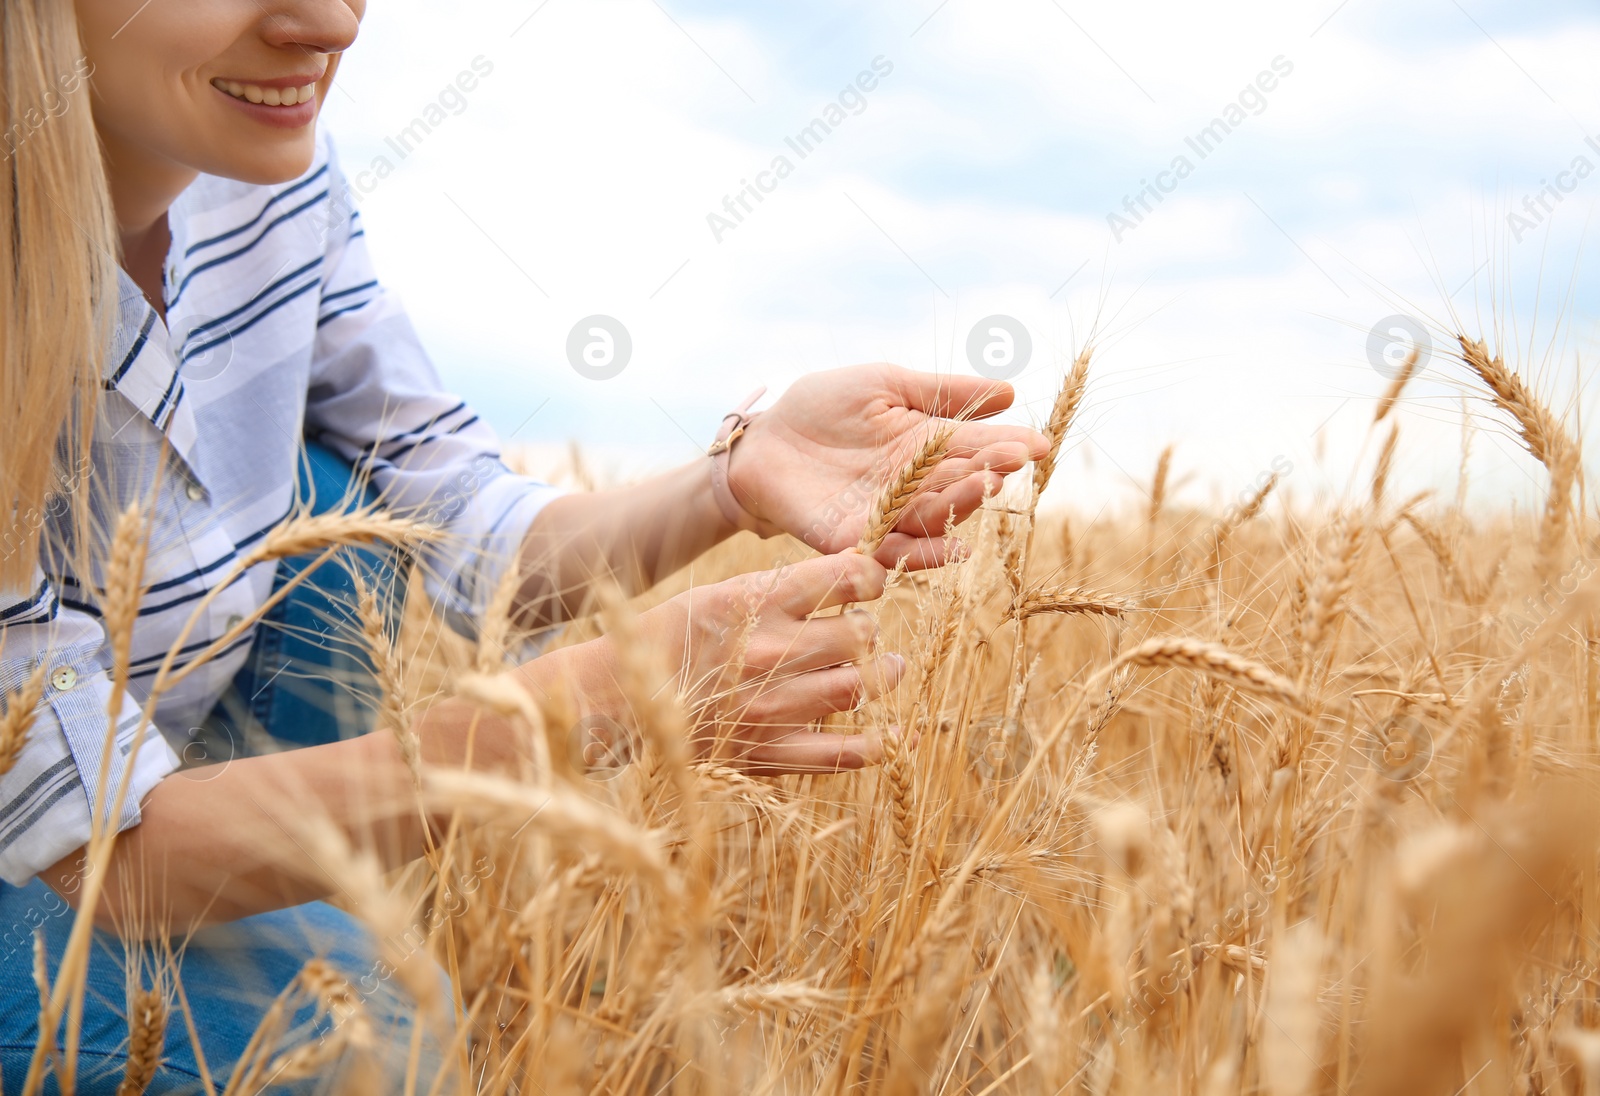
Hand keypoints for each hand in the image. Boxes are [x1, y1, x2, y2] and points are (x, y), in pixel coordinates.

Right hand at [584, 552, 901, 774]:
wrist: (624, 699)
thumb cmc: (678, 636)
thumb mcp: (724, 594)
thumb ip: (785, 589)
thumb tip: (853, 581)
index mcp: (756, 602)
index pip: (844, 577)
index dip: (871, 577)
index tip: (871, 584)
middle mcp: (769, 652)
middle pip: (859, 637)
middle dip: (870, 632)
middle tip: (865, 633)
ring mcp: (772, 706)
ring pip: (859, 688)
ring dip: (881, 676)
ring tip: (885, 669)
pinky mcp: (771, 752)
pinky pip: (844, 753)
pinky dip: (877, 744)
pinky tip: (889, 733)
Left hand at [724, 365, 1049, 568]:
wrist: (763, 439)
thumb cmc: (822, 406)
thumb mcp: (884, 385)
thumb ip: (941, 391)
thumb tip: (1010, 392)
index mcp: (926, 446)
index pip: (974, 447)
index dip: (1007, 446)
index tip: (1039, 444)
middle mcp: (914, 486)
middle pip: (958, 485)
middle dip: (986, 472)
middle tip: (1008, 462)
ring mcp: (885, 516)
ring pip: (933, 519)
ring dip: (959, 506)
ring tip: (983, 486)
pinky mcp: (851, 541)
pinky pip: (892, 552)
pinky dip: (922, 554)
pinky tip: (951, 548)